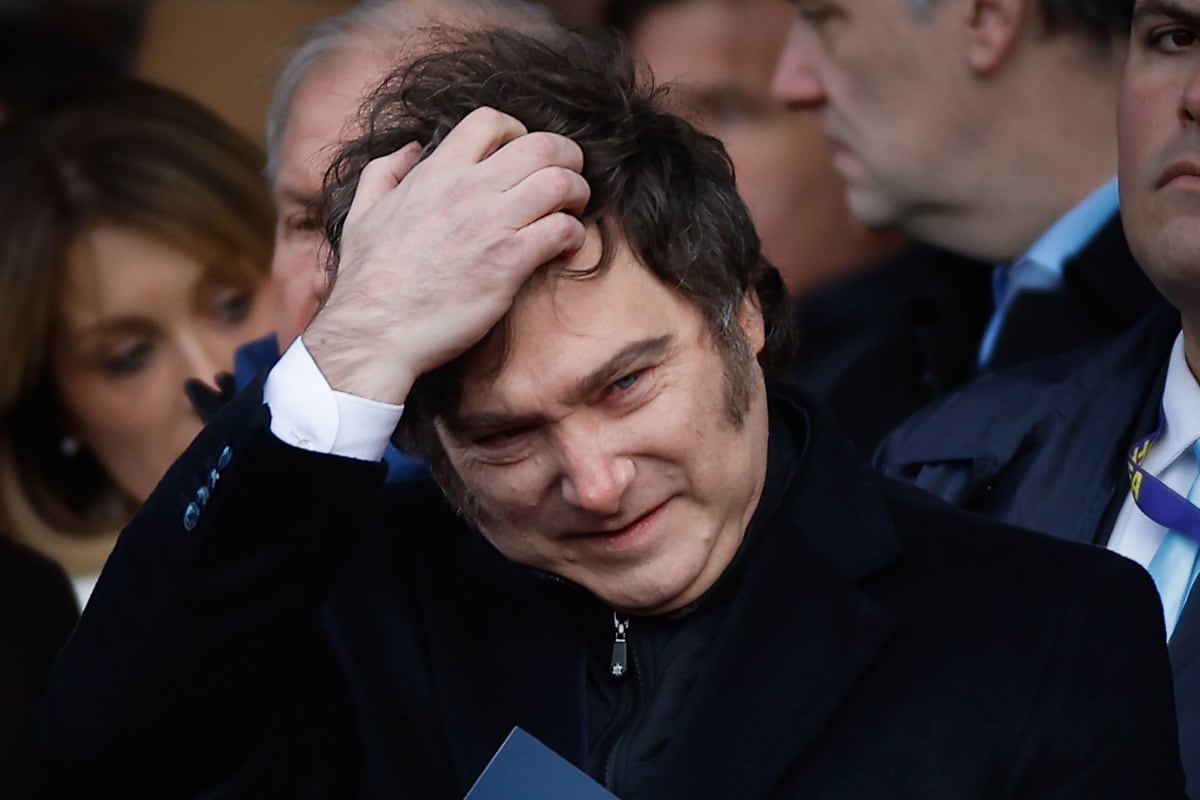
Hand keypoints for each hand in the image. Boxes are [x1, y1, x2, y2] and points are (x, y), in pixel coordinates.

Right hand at [303, 107, 589, 403]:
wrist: (373, 332)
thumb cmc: (367, 280)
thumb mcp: (362, 212)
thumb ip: (385, 172)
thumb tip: (412, 149)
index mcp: (433, 173)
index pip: (490, 120)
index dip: (519, 131)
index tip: (524, 156)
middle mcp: (465, 190)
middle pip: (541, 146)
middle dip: (566, 157)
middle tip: (568, 179)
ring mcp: (490, 225)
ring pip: (561, 183)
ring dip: (577, 193)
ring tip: (571, 212)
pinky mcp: (508, 264)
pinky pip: (562, 230)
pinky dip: (574, 235)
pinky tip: (563, 248)